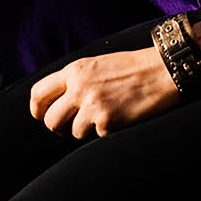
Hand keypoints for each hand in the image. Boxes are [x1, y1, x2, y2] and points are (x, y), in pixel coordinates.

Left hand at [28, 46, 180, 138]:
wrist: (163, 71)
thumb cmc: (132, 68)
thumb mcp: (97, 64)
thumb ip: (75, 79)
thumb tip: (57, 101)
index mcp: (75, 70)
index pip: (38, 93)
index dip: (37, 109)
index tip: (42, 115)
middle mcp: (79, 88)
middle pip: (50, 120)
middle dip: (58, 128)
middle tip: (69, 127)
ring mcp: (92, 106)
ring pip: (73, 132)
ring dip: (86, 129)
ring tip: (106, 114)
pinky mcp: (107, 123)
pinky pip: (97, 136)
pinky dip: (107, 131)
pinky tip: (122, 117)